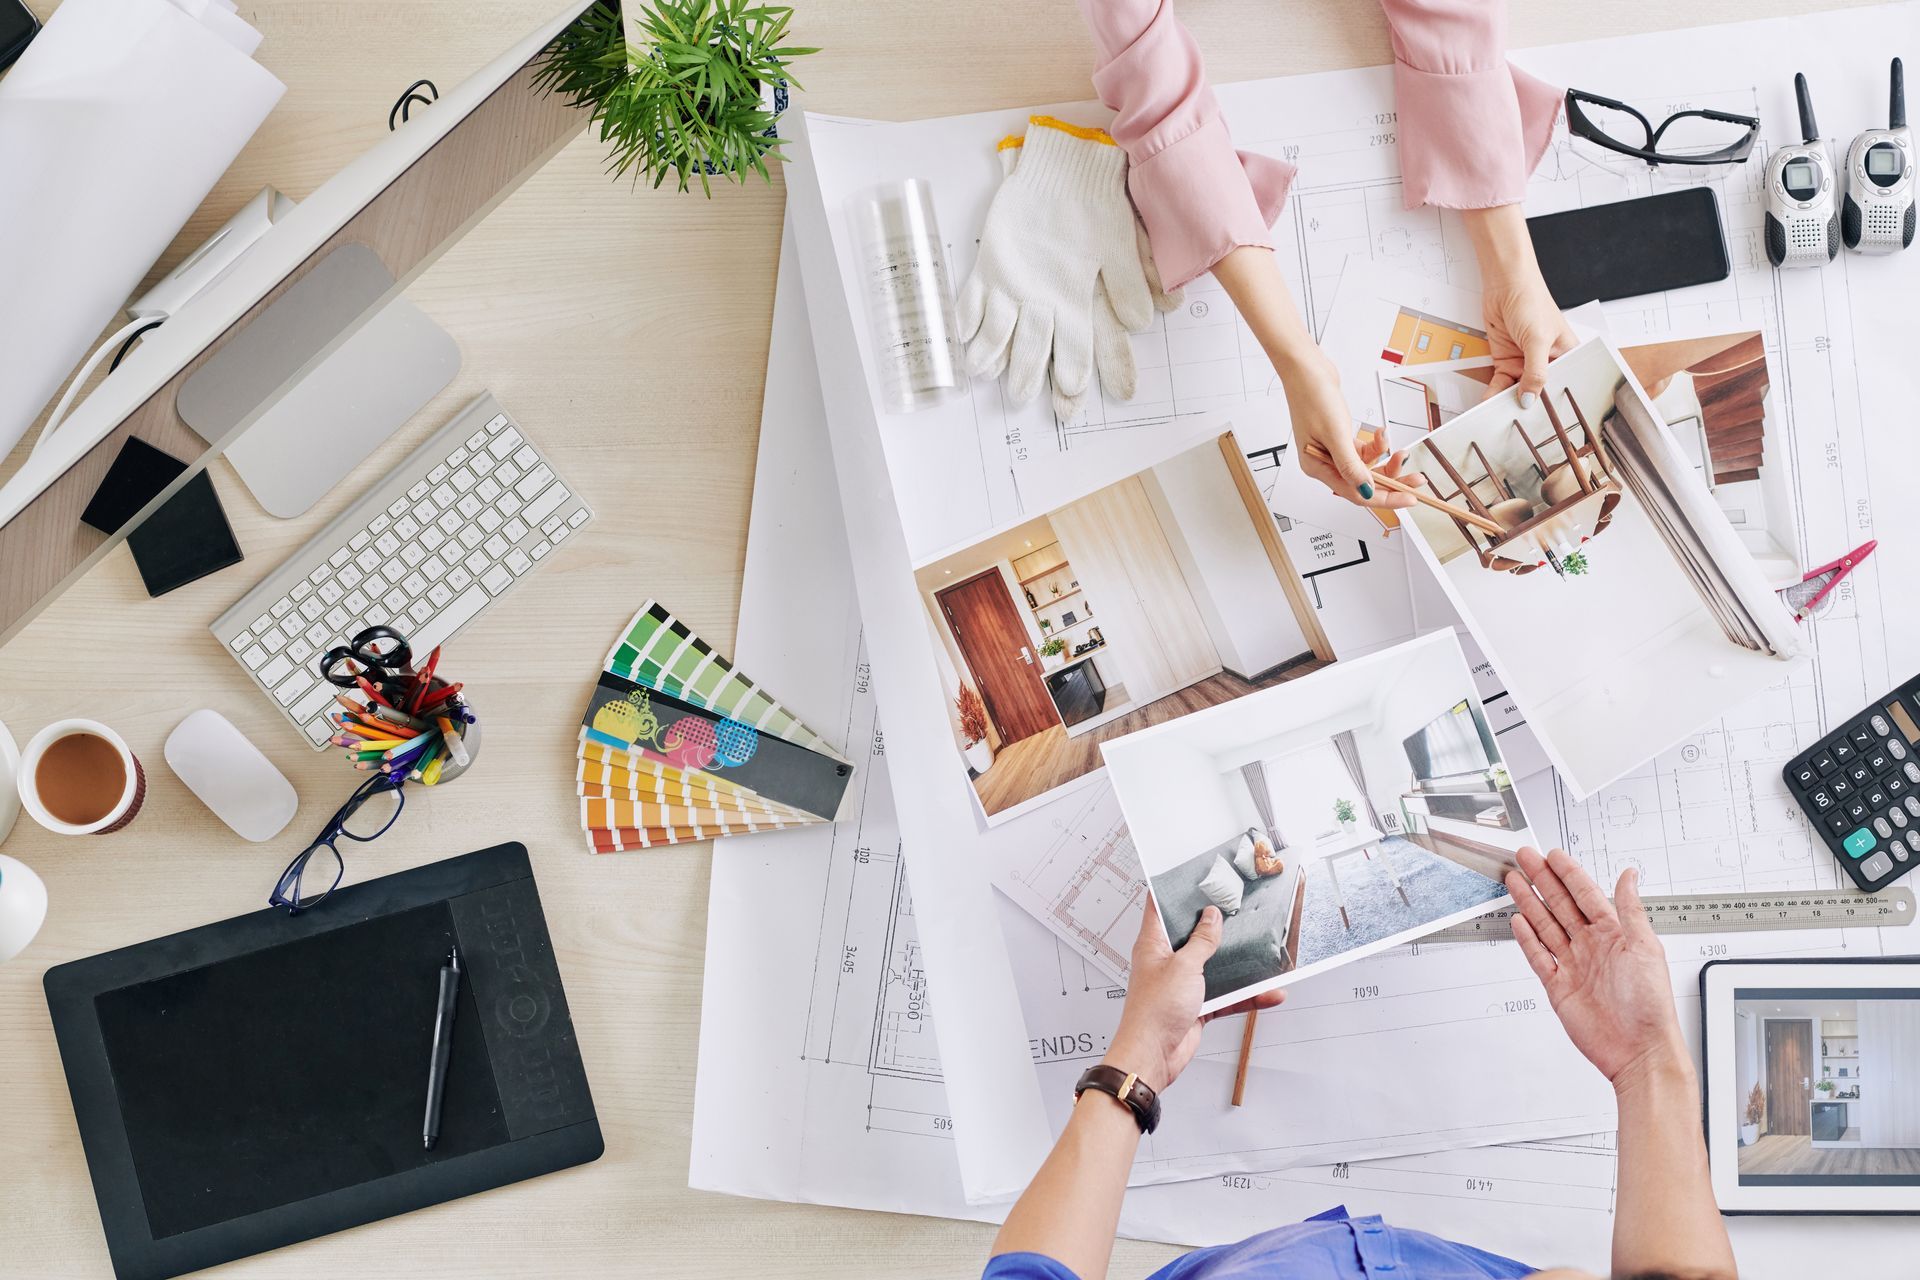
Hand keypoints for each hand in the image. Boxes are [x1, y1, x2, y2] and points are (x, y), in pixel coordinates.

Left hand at [1105, 906, 1283, 1091]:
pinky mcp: (1196, 1004)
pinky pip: (1226, 995)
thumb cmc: (1153, 1013)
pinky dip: (1246, 995)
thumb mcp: (1184, 967)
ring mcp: (1182, 983)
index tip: (1194, 876)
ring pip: (1215, 966)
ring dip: (1238, 965)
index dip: (1173, 889)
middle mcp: (1167, 961)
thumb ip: (1201, 941)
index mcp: (1154, 944)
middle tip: (1239, 909)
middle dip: (1217, 925)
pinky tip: (1267, 993)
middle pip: (1194, 934)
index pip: (1158, 906)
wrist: (1153, 1057)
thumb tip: (1212, 917)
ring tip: (1262, 952)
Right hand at [1284, 348, 1421, 511]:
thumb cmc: (1312, 398)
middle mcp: (1324, 463)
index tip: (1407, 498)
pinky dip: (1376, 444)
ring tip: (1400, 451)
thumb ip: (1351, 465)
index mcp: (1317, 467)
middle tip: (1415, 479)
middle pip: (1363, 482)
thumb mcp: (1335, 435)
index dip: (1384, 498)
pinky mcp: (1340, 439)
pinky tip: (1380, 433)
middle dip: (1391, 481)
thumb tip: (1365, 490)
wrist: (1307, 369)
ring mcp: (1333, 451)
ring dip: (1385, 459)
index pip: (1354, 493)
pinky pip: (1364, 451)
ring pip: (1366, 467)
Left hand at [1464, 204, 1574, 405]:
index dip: (1556, 403)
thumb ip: (1535, 373)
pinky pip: (1501, 383)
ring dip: (1508, 402)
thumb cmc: (1531, 301)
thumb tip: (1530, 399)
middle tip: (1521, 427)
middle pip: (1539, 390)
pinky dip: (1494, 393)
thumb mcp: (1537, 340)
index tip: (1548, 424)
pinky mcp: (1507, 360)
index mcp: (1567, 355)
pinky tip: (1488, 404)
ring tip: (1500, 420)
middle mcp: (1547, 361)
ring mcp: (1525, 361)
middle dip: (1530, 406)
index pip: (1564, 385)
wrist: (1504, 283)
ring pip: (1518, 390)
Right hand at [1504, 847, 1688, 1089]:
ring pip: (1546, 926)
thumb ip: (1630, 910)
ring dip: (1530, 902)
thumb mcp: (1645, 948)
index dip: (1568, 874)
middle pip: (1560, 905)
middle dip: (1542, 880)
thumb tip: (1630, 876)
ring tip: (1514, 881)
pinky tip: (1519, 921)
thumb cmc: (1650, 1005)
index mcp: (1615, 935)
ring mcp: (1574, 966)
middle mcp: (1592, 947)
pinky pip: (1539, 957)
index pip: (1586, 895)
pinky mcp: (1559, 987)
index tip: (1553, 855)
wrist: (1638, 1051)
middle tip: (1525, 857)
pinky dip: (1527, 939)